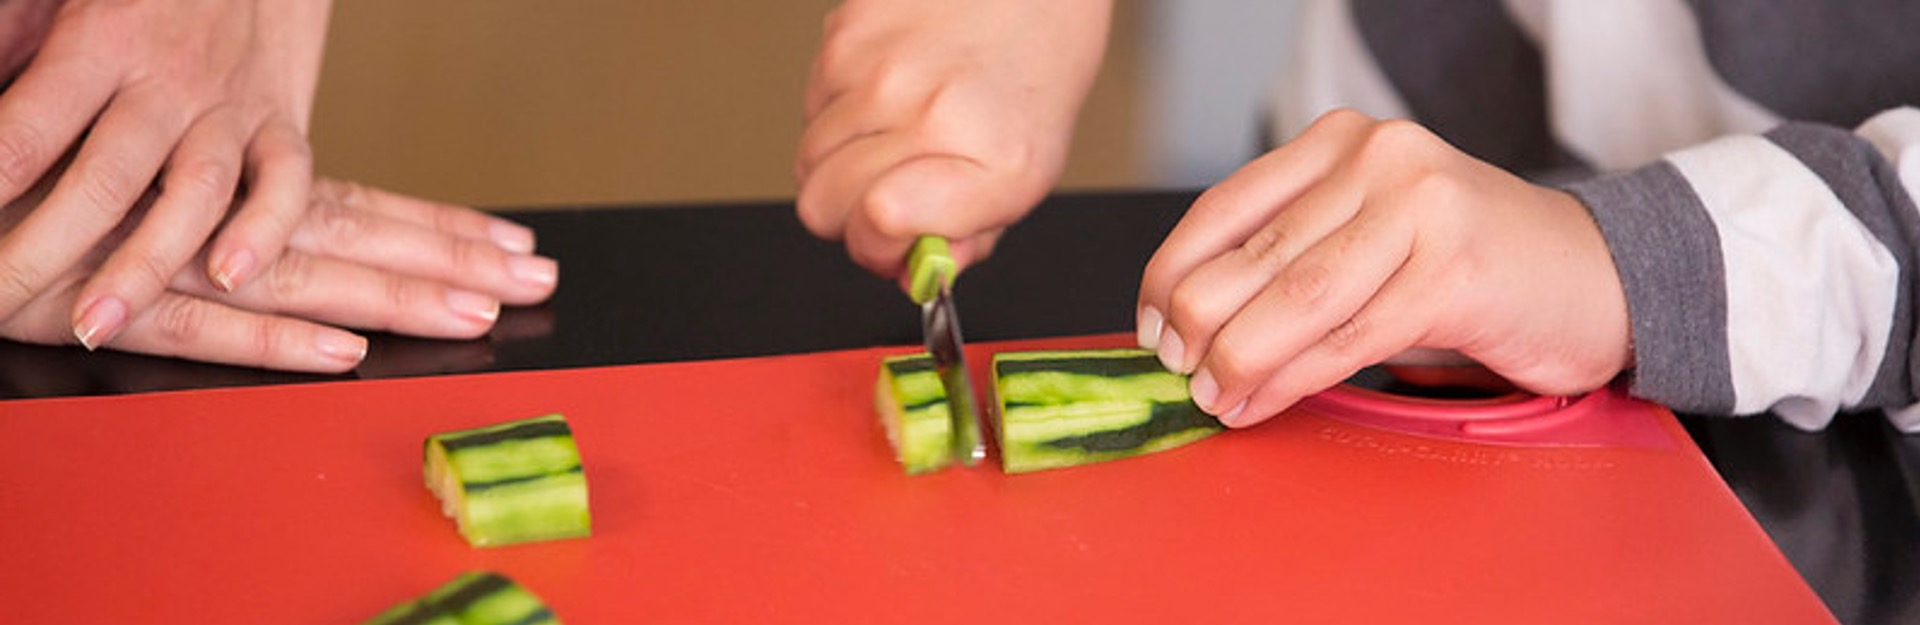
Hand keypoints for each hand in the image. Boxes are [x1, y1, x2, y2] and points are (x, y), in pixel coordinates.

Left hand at [0, 0, 332, 350]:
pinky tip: (229, 277)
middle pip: (103, 180)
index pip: (28, 132)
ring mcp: (232, 107)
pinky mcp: (283, 124)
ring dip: (143, 267)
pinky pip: (287, 185)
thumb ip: (17, 47)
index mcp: (101, 41)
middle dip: (40, 253)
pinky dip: (264, 232)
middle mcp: (169, 80)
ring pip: (193, 196)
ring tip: (95, 323)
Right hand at [0, 177, 558, 372]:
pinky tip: (342, 354)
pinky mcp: (90, 300)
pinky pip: (195, 323)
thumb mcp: (134, 173)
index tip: (509, 241)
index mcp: (217, 186)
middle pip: (350, 239)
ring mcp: (151, 256)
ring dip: (388, 298)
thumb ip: (215, 198)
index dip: (433, 224)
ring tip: (471, 315)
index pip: (350, 205)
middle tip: (532, 279)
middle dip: (447, 261)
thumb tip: (291, 230)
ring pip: (296, 277)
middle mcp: (203, 215)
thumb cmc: (23, 171)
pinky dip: (270, 338)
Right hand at [795, 0, 1110, 285]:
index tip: (892, 243)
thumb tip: (909, 274)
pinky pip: (810, 103)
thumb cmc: (1033, 76)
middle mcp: (932, 111)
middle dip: (846, 216)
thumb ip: (969, 237)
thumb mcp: (1027, 175)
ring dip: (839, 160)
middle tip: (886, 195)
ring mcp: (881, 68)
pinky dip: (838, 110)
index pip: (878, 225)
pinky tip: (886, 90)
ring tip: (892, 133)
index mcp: (994, 161)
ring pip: (807, 158)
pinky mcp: (847, 32)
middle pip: (821, 204)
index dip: (874, 248)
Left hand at [1136, 110, 1632, 426]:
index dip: (1171, 272)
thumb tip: (1187, 321)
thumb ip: (1292, 258)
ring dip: (1238, 360)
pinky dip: (1291, 381)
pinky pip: (1347, 339)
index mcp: (1345, 142)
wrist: (1597, 278)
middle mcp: (1380, 159)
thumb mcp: (1370, 238)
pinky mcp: (1453, 271)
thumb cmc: (1469, 268)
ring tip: (1212, 398)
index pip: (1226, 207)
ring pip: (1294, 299)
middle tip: (1177, 371)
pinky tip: (1260, 404)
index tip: (1148, 324)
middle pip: (1253, 254)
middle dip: (1198, 324)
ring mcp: (1421, 210)